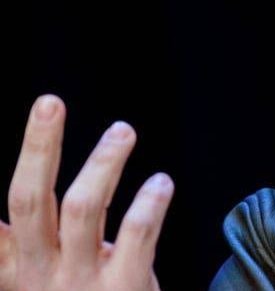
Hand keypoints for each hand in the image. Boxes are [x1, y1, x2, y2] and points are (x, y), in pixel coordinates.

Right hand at [1, 95, 173, 290]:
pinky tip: (161, 181)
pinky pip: (136, 238)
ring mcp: (80, 283)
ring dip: (101, 164)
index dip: (11, 173)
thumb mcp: (38, 281)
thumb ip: (17, 248)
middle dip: (37, 148)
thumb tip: (2, 217)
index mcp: (15, 267)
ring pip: (82, 210)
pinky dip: (147, 205)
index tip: (21, 121)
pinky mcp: (125, 289)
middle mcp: (39, 272)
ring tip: (122, 130)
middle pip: (28, 200)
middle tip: (49, 101)